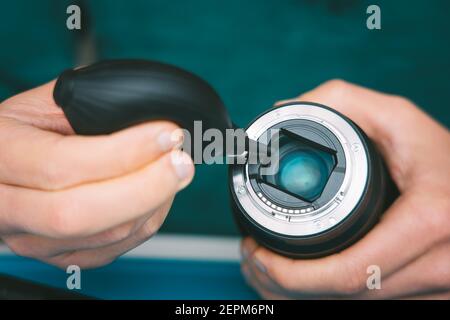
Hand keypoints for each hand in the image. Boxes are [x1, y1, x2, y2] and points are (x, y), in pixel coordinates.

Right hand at [0, 81, 193, 268]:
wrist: (3, 167)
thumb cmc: (27, 130)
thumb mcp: (46, 104)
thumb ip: (91, 105)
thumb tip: (151, 116)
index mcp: (2, 156)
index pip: (63, 165)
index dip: (125, 152)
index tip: (167, 133)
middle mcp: (9, 207)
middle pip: (83, 214)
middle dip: (147, 186)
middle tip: (181, 161)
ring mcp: (34, 239)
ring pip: (107, 234)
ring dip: (155, 201)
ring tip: (174, 170)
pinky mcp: (61, 255)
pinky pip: (116, 246)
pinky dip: (148, 219)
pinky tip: (157, 195)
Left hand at [241, 80, 449, 298]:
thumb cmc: (438, 153)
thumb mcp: (393, 116)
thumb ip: (337, 102)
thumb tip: (280, 115)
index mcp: (430, 220)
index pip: (348, 271)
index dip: (291, 274)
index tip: (257, 253)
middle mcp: (441, 264)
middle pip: (346, 297)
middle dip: (286, 287)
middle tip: (254, 262)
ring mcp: (442, 289)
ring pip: (355, 308)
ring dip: (302, 298)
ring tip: (268, 274)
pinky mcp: (434, 297)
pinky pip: (372, 307)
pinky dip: (330, 300)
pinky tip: (305, 286)